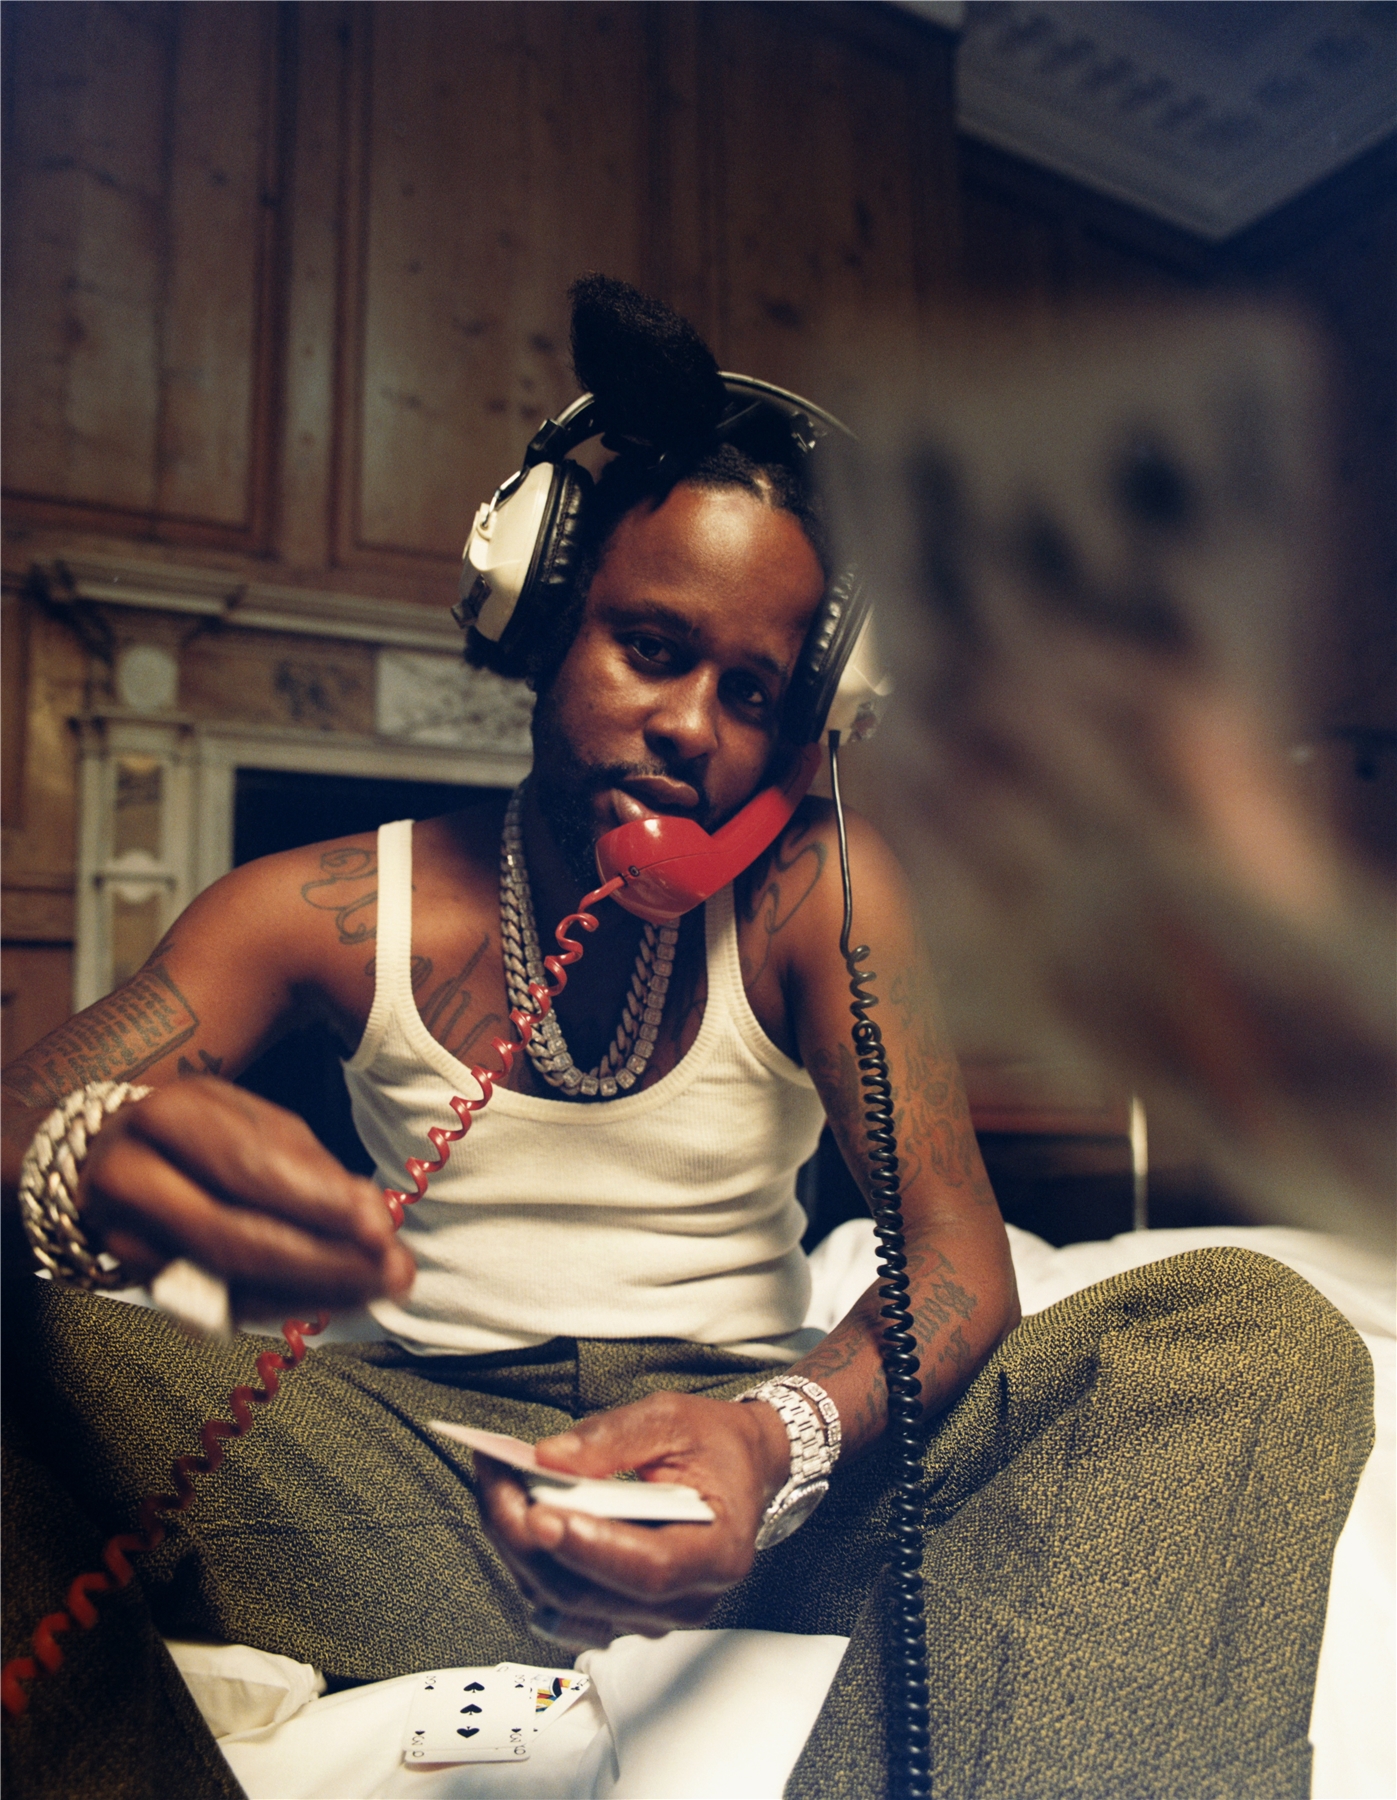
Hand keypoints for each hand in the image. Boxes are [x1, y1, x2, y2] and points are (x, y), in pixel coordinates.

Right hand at [78, 1077, 413, 1315]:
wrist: (113, 1155)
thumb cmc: (204, 1134)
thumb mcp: (255, 1123)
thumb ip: (308, 1167)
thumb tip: (371, 1214)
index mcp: (167, 1118)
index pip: (247, 1167)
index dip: (316, 1201)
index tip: (381, 1225)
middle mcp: (132, 1179)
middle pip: (231, 1234)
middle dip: (323, 1260)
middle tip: (392, 1270)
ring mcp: (125, 1239)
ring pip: (227, 1280)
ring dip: (315, 1290)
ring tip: (379, 1286)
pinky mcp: (139, 1282)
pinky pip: (221, 1306)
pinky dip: (287, 1303)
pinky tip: (337, 1296)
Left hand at [475, 1390, 791, 1648]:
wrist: (735, 1472)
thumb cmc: (712, 1447)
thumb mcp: (672, 1419)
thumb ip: (612, 1436)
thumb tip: (550, 1458)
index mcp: (718, 1551)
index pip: (651, 1569)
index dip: (593, 1548)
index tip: (543, 1516)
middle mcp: (687, 1599)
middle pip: (590, 1592)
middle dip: (529, 1536)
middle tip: (496, 1477)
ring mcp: (651, 1616)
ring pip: (563, 1603)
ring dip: (517, 1548)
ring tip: (496, 1485)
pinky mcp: (619, 1615)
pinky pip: (558, 1605)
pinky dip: (527, 1563)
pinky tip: (513, 1517)